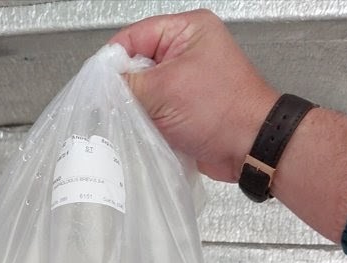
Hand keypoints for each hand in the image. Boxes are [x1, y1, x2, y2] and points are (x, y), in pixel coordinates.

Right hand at [109, 8, 278, 181]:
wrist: (249, 148)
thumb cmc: (222, 111)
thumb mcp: (165, 90)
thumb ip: (127, 85)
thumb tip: (99, 86)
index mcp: (186, 30)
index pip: (133, 36)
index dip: (112, 61)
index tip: (97, 85)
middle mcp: (185, 52)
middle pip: (135, 65)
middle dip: (124, 88)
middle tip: (117, 107)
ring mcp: (184, 82)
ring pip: (143, 92)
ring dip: (135, 109)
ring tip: (134, 121)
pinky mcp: (182, 109)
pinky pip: (153, 112)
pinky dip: (145, 123)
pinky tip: (142, 132)